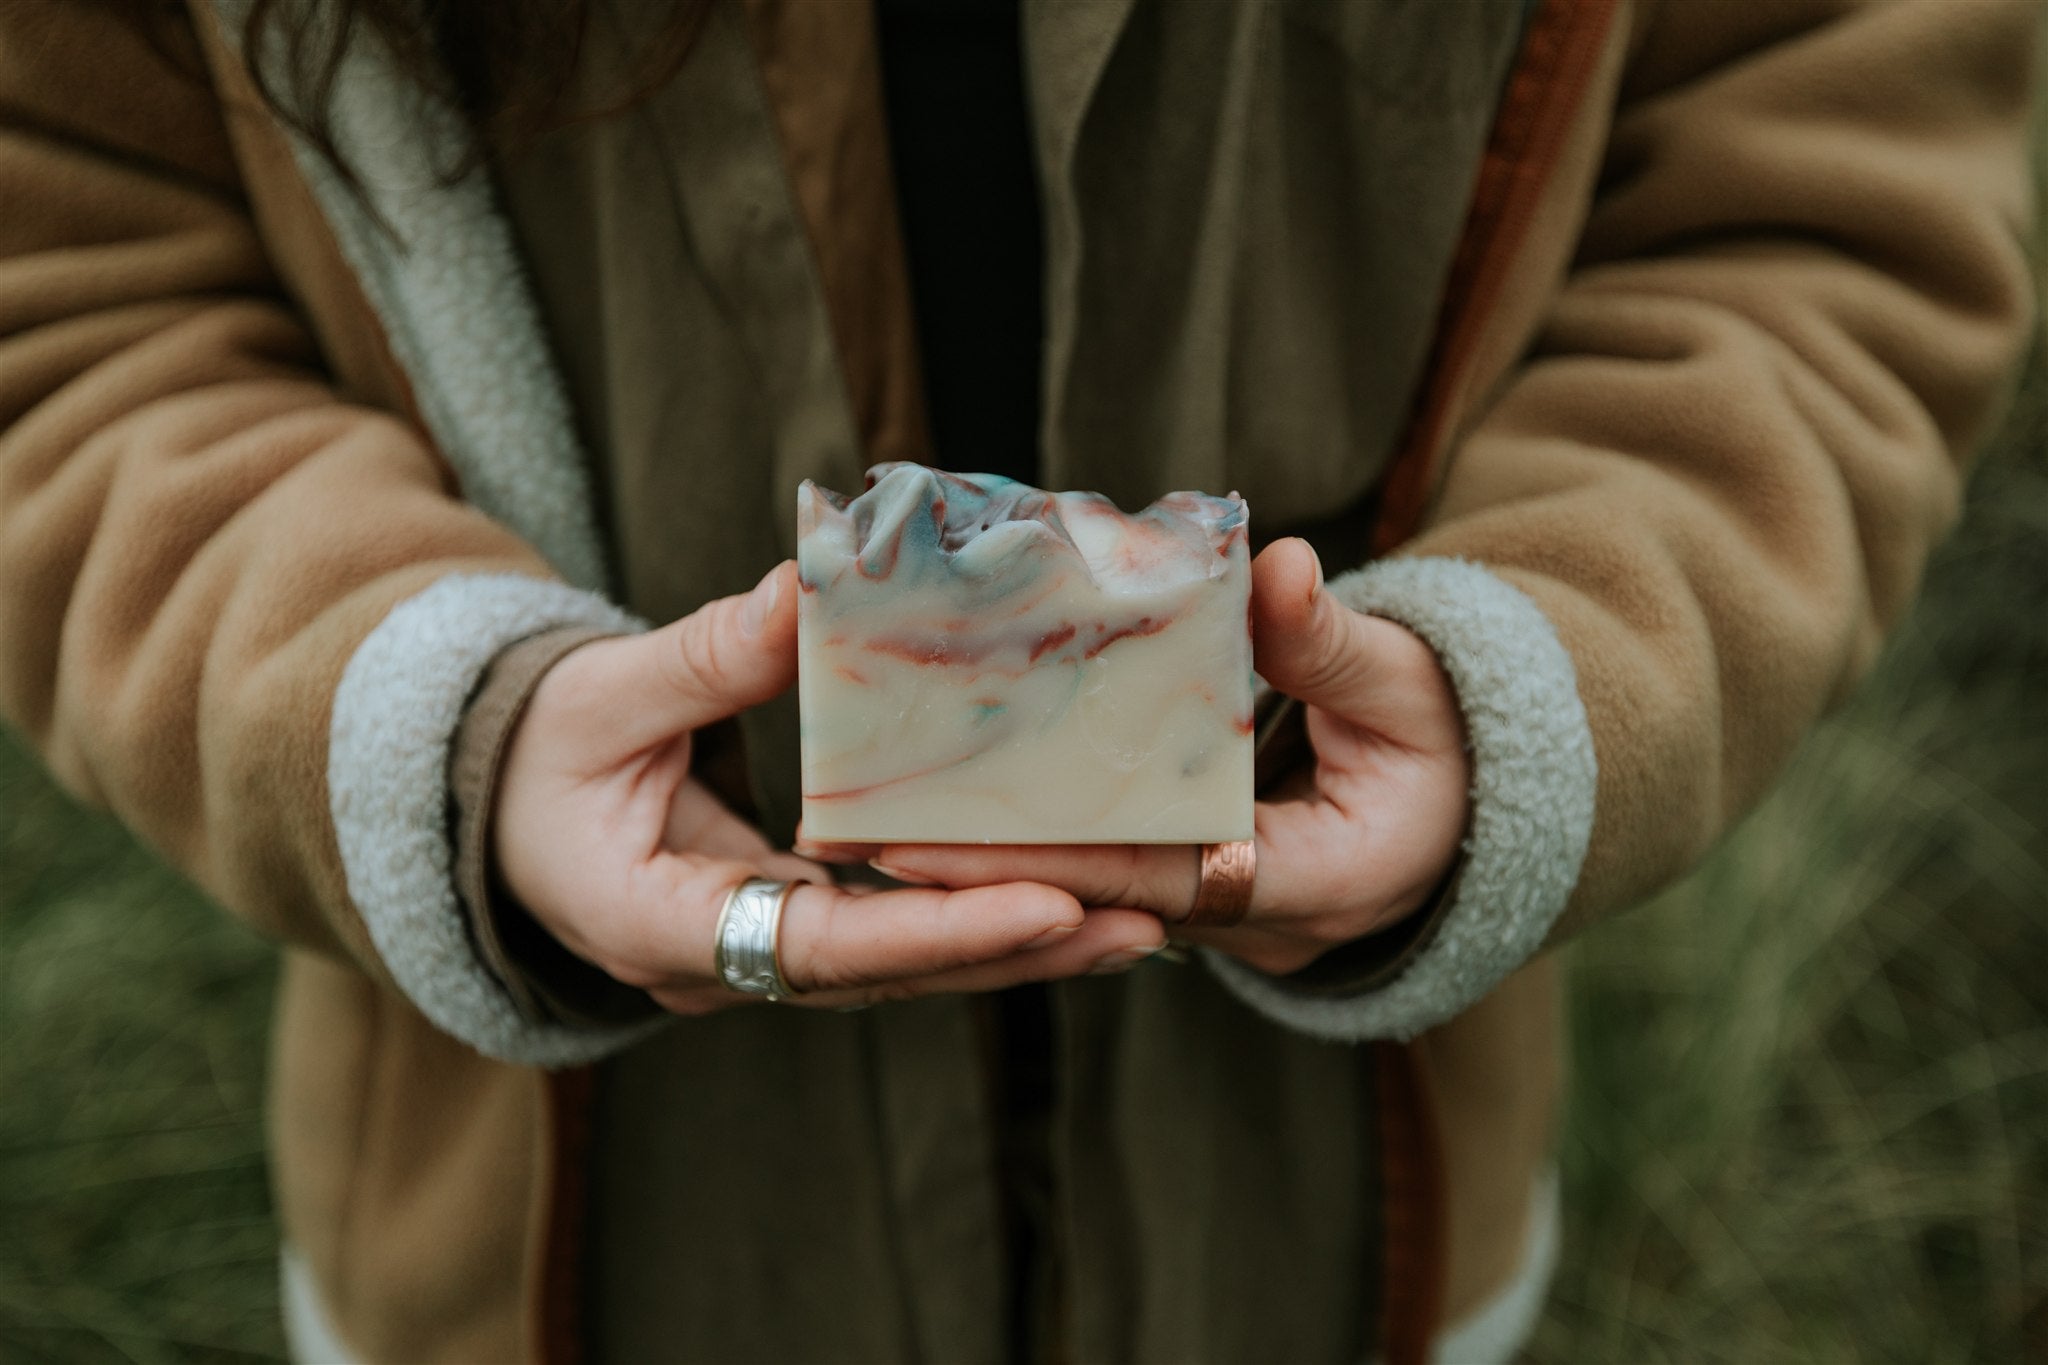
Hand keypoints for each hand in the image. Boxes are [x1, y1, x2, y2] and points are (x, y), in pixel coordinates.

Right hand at [493, 564, 1164, 1013]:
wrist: (491, 818)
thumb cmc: (528, 757)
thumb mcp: (597, 697)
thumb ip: (700, 658)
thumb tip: (804, 589)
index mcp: (661, 925)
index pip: (819, 949)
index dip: (939, 934)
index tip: (1050, 905)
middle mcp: (722, 966)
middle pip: (889, 977)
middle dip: (1016, 953)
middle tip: (1144, 923)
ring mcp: (756, 960)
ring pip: (902, 968)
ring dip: (1018, 946)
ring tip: (1140, 917)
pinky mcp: (786, 930)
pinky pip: (891, 937)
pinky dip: (975, 919)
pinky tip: (1065, 894)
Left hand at [839, 539, 1469, 976]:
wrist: (1478, 814)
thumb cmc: (1456, 745)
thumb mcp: (1412, 686)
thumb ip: (1334, 641)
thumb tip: (1273, 565)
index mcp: (1314, 882)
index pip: (1162, 879)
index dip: (1050, 858)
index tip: (942, 836)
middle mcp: (1253, 919)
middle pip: (1098, 897)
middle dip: (982, 871)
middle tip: (862, 834)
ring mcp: (1222, 914)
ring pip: (1090, 892)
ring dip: (988, 864)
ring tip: (869, 823)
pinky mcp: (1197, 888)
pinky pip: (1104, 869)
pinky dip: (1028, 841)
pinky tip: (944, 801)